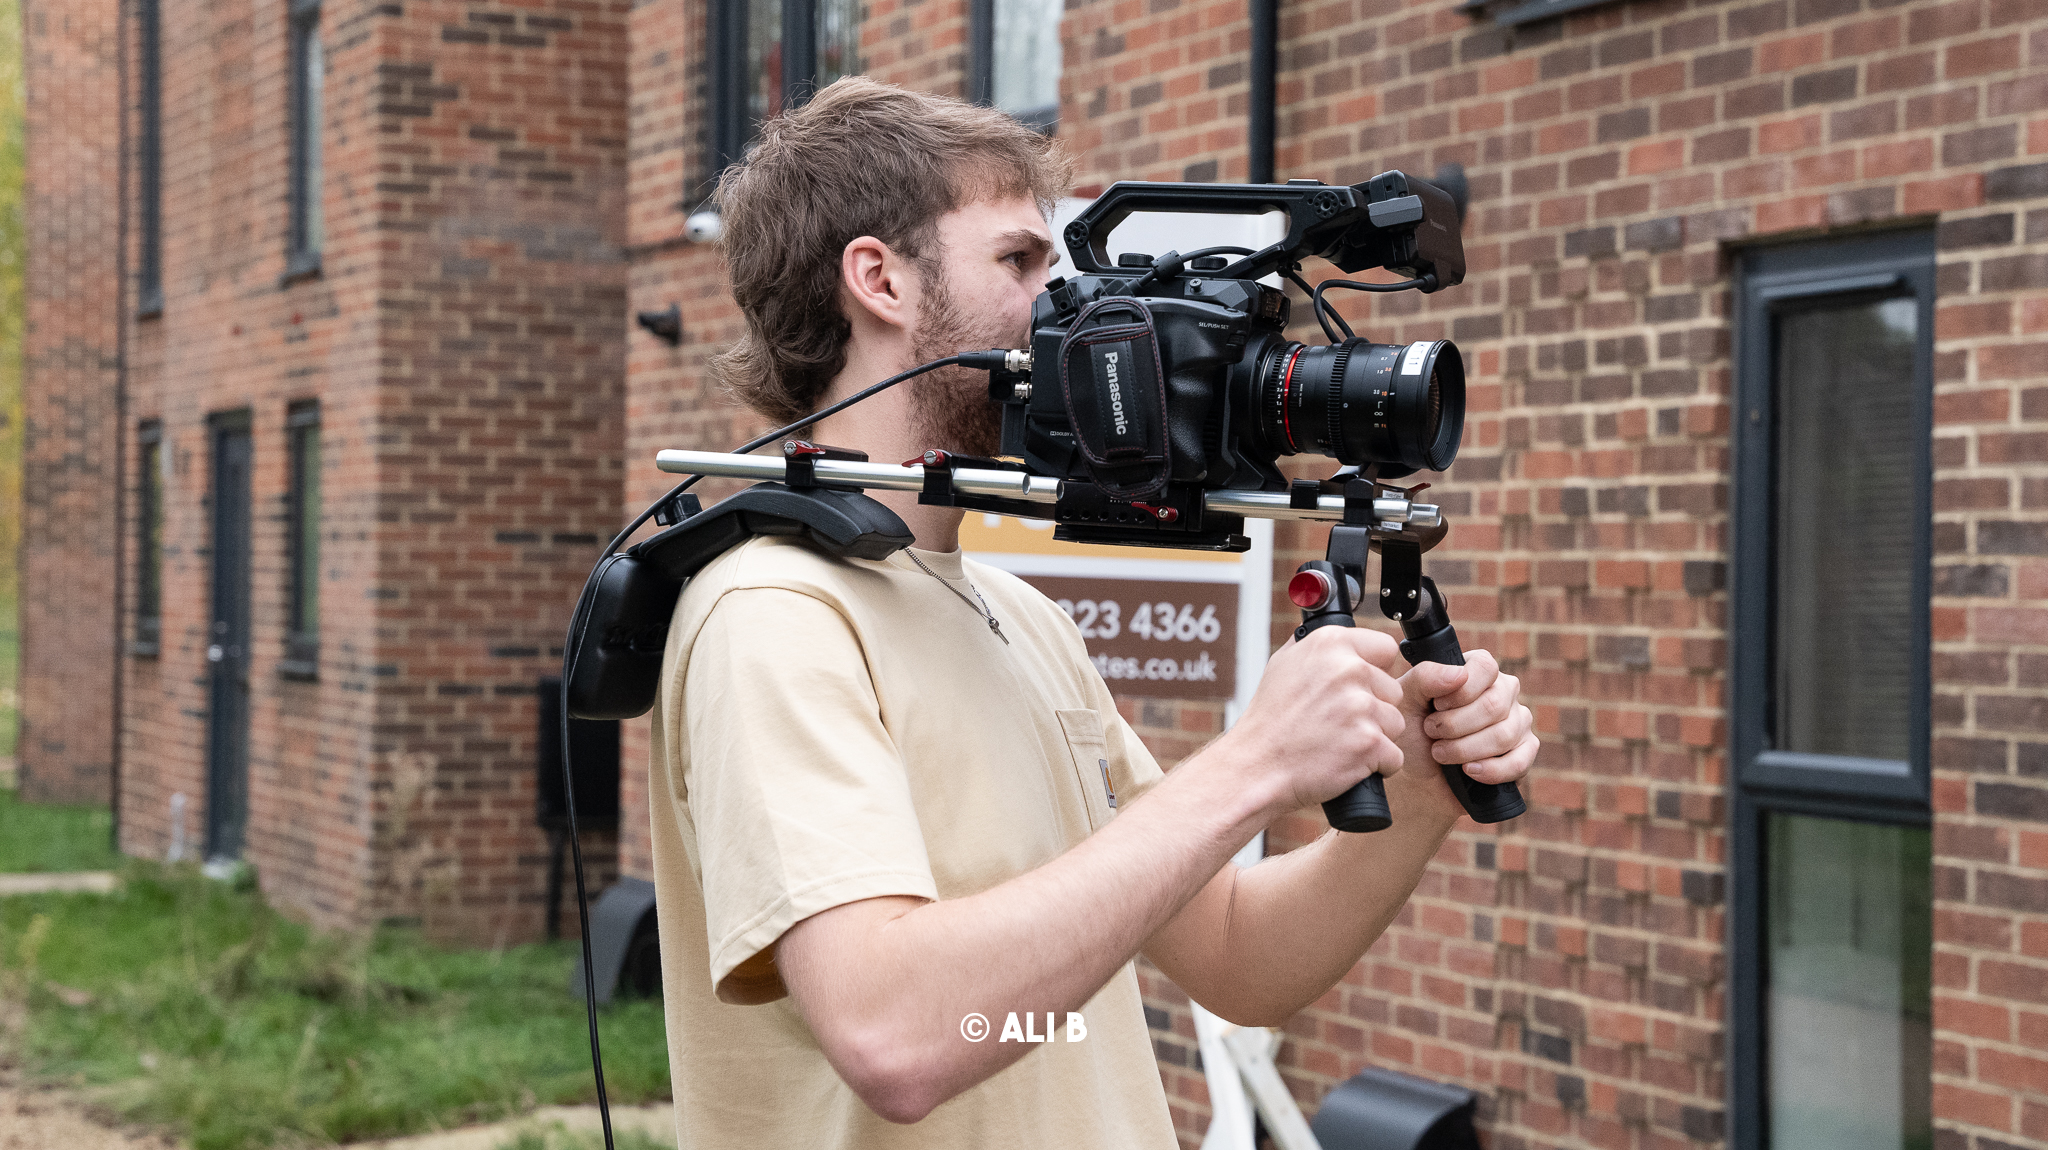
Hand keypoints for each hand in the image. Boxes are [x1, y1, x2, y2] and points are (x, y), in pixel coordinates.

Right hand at [1225, 626, 1407, 815]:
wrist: (1256, 765)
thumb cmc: (1269, 720)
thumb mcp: (1283, 664)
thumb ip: (1317, 645)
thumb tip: (1342, 633)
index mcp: (1331, 644)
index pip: (1386, 648)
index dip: (1376, 670)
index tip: (1359, 687)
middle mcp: (1349, 669)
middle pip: (1393, 690)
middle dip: (1375, 708)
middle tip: (1340, 721)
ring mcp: (1361, 706)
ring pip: (1395, 723)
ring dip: (1375, 736)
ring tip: (1339, 741)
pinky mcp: (1369, 742)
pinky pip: (1393, 755)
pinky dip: (1376, 764)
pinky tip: (1346, 761)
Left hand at [1394, 650, 1536, 792]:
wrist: (1414, 773)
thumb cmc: (1411, 730)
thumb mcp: (1406, 698)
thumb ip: (1426, 677)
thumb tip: (1460, 674)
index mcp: (1478, 671)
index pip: (1485, 667)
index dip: (1460, 691)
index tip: (1436, 706)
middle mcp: (1503, 692)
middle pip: (1495, 704)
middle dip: (1454, 725)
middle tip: (1431, 732)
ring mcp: (1517, 722)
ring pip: (1504, 735)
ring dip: (1464, 750)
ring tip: (1440, 752)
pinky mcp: (1523, 753)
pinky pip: (1520, 762)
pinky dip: (1490, 770)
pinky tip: (1469, 771)